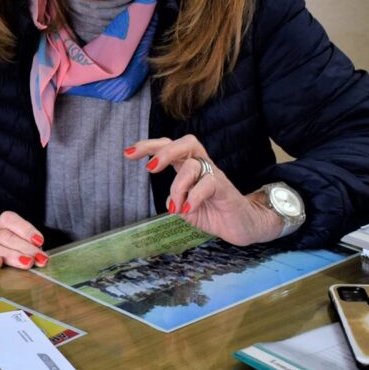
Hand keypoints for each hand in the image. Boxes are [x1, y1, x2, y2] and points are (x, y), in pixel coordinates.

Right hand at [0, 211, 47, 273]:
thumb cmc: (15, 260)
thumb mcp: (25, 251)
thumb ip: (31, 251)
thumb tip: (42, 258)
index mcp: (2, 226)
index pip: (10, 220)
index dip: (25, 229)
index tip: (39, 241)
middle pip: (4, 236)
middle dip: (24, 247)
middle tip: (39, 259)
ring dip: (11, 255)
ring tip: (27, 263)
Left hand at [125, 136, 280, 245]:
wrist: (241, 226)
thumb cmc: (211, 212)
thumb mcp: (184, 208)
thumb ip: (175, 200)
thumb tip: (169, 200)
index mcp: (189, 167)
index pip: (169, 147)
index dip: (149, 146)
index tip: (127, 154)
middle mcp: (202, 167)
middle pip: (186, 143)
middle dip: (164, 151)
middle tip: (150, 168)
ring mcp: (215, 176)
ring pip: (193, 165)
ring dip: (178, 186)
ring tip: (176, 207)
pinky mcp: (226, 189)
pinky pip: (209, 183)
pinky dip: (193, 196)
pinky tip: (187, 210)